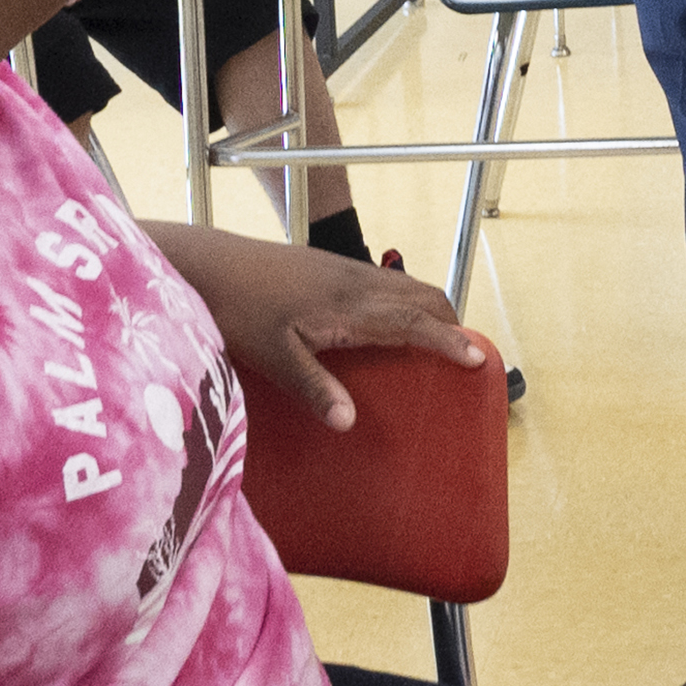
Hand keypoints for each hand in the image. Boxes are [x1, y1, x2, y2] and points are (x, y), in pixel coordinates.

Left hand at [154, 226, 479, 429]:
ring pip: (406, 285)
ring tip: (437, 338)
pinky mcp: (330, 268)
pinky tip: (390, 322)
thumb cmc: (237, 308)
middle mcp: (356, 282)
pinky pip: (386, 282)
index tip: (477, 359)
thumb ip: (313, 387)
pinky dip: (407, 301)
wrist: (209, 263)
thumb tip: (349, 423)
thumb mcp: (272, 355)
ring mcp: (344, 270)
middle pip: (423, 296)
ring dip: (430, 309)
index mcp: (349, 306)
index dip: (448, 341)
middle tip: (463, 354)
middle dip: (450, 322)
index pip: (414, 322)